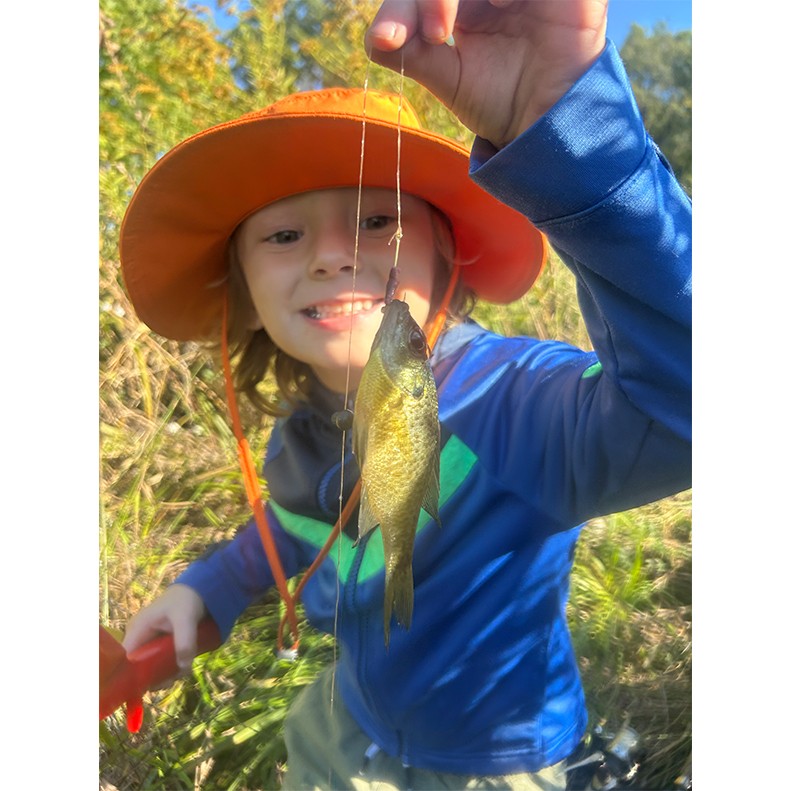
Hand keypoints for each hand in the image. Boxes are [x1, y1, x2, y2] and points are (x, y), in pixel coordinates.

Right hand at [122, 583, 206, 673]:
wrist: (196, 589)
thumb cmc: (186, 600)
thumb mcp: (186, 618)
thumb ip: (185, 640)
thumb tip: (183, 667)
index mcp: (137, 629)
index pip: (124, 658)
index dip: (131, 676)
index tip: (149, 686)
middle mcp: (138, 638)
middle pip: (136, 667)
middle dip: (153, 678)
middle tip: (171, 681)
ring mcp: (147, 642)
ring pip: (149, 667)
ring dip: (163, 675)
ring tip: (180, 673)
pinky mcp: (157, 645)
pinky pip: (158, 662)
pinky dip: (168, 668)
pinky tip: (181, 669)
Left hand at [365, 0, 607, 147]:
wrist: (545, 122)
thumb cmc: (497, 99)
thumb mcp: (448, 79)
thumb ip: (413, 54)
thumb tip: (376, 40)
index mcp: (458, 0)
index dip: (398, 8)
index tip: (388, 41)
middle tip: (433, 35)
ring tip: (449, 28)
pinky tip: (501, 2)